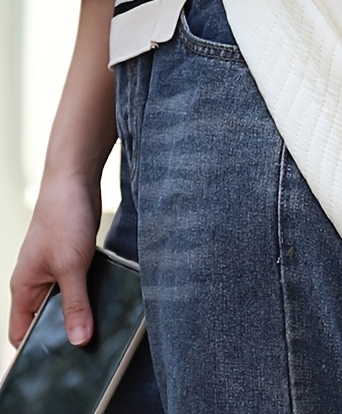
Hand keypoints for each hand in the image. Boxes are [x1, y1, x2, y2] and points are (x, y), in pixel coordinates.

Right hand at [9, 174, 101, 347]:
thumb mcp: (71, 266)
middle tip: (92, 350)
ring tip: (106, 327)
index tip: (58, 367)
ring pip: (69, 299)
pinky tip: (112, 299)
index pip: (21, 332)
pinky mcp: (74, 256)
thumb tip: (79, 340)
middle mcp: (37, 281)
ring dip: (85, 310)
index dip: (36, 350)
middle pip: (49, 317)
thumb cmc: (63, 218)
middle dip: (67, 332)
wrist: (75, 180)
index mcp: (25, 287)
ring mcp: (56, 268)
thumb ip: (75, 304)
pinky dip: (93, 291)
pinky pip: (82, 283)